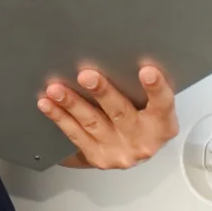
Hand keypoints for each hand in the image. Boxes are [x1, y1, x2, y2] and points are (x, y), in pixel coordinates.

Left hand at [37, 64, 179, 169]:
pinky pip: (75, 134)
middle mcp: (143, 141)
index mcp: (162, 124)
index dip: (156, 88)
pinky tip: (48, 103)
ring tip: (56, 88)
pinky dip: (59, 117)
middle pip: (121, 113)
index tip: (147, 71)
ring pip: (92, 123)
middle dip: (103, 93)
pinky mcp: (98, 158)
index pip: (163, 103)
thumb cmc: (142, 118)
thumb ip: (142, 87)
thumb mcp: (151, 104)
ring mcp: (120, 152)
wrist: (130, 150)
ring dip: (72, 103)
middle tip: (87, 76)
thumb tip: (117, 53)